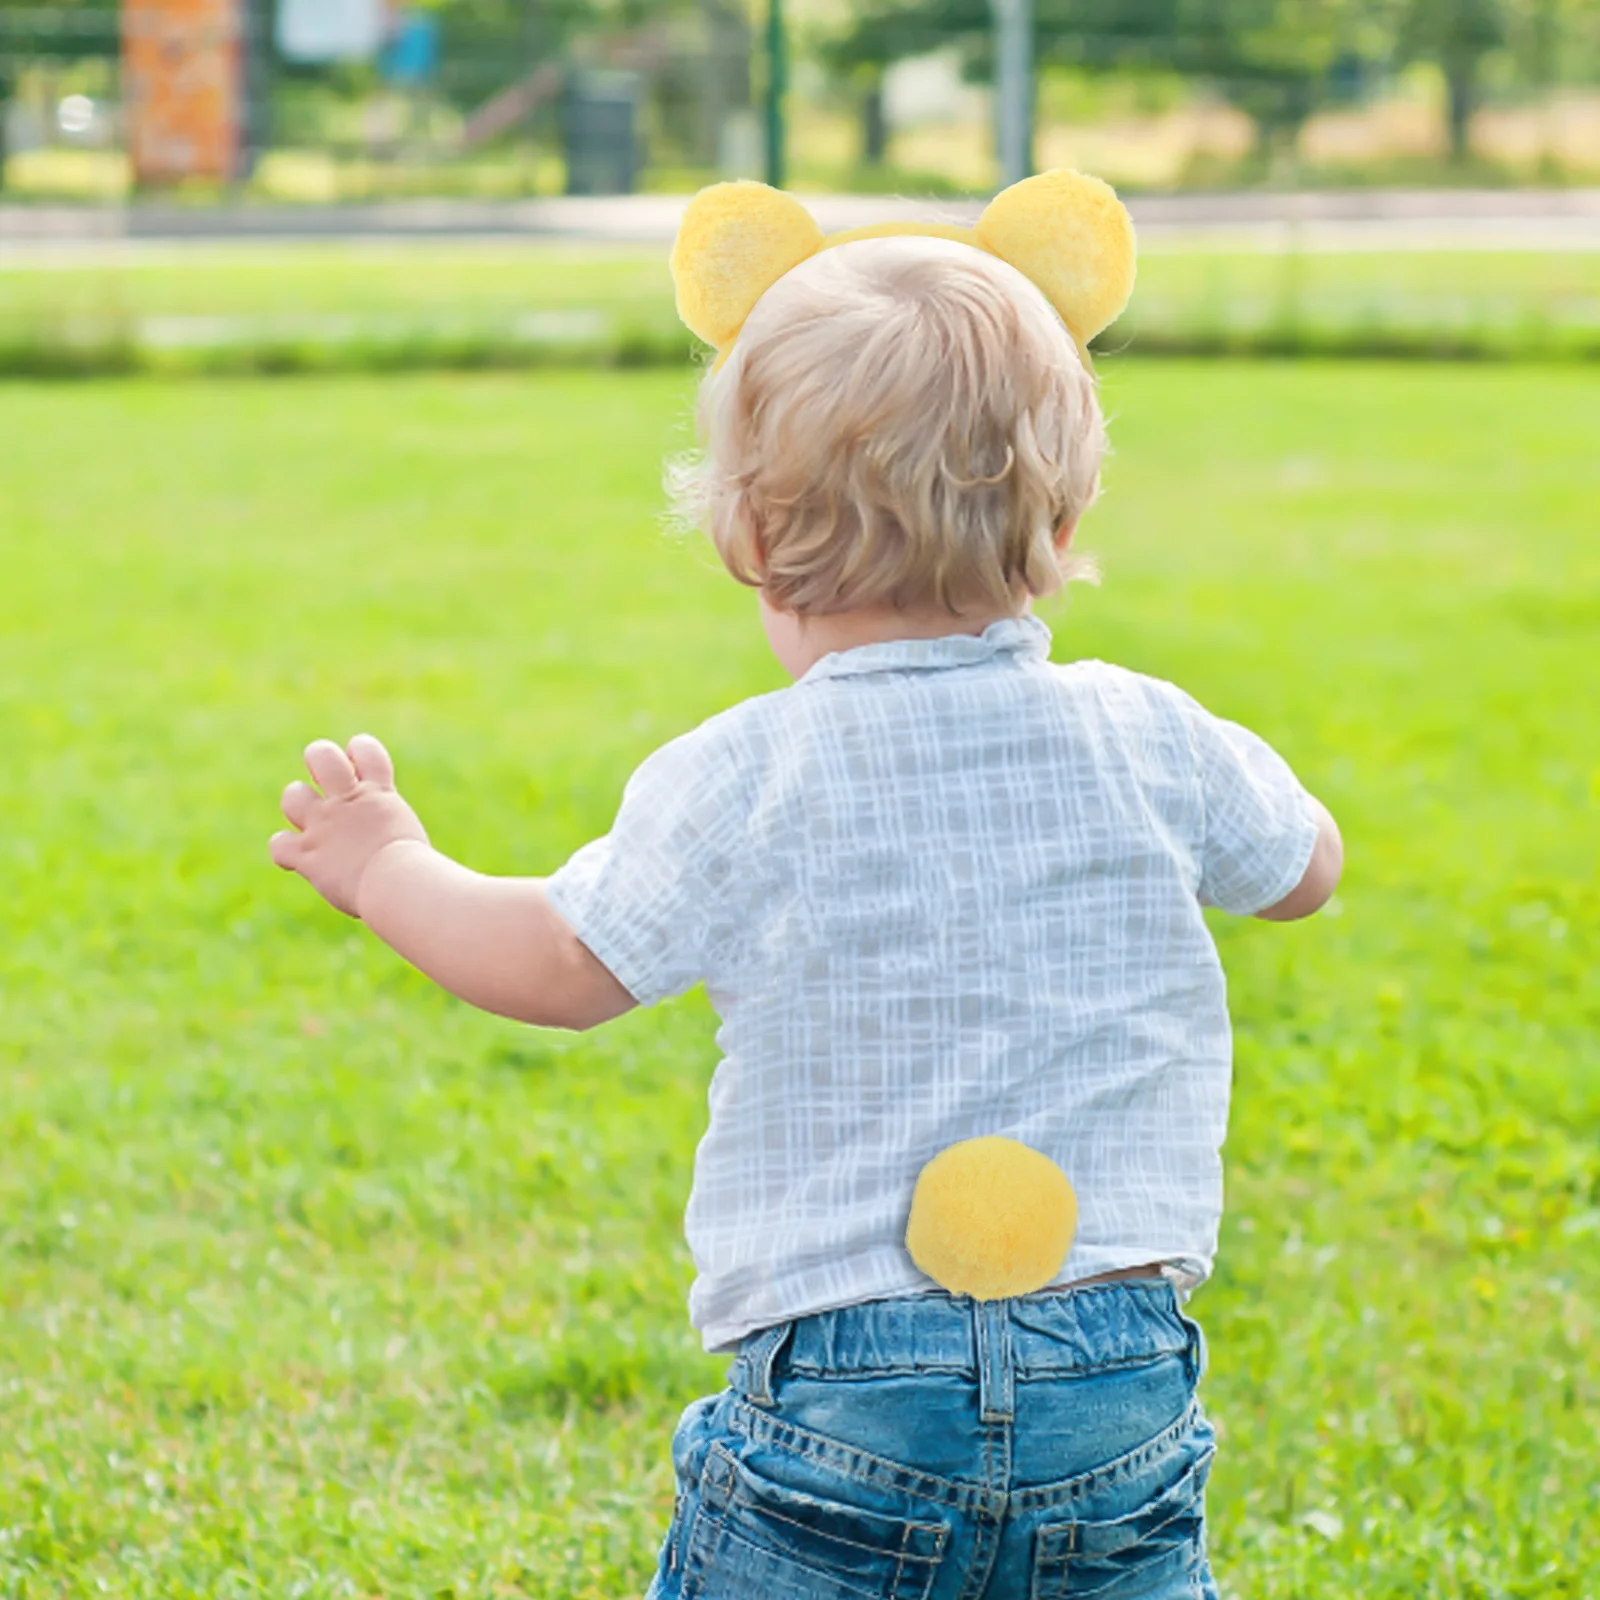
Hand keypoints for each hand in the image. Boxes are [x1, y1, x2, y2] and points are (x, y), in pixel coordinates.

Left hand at [270, 734, 429, 917]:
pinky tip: (296, 861)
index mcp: (380, 794)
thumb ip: (391, 837)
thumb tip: (391, 854)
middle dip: (318, 760)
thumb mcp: (410, 841)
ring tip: (310, 819)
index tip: (359, 764)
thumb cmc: (418, 871)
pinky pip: (279, 845)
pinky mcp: (307, 853)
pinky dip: (284, 852)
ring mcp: (323, 825)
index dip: (360, 749)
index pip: (366, 750)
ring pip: (293, 795)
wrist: (398, 882)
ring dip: (297, 804)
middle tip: (324, 778)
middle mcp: (347, 801)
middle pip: (322, 755)